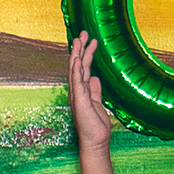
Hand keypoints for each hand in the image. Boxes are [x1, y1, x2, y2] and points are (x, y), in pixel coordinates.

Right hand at [67, 31, 112, 153]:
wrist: (95, 140)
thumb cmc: (96, 126)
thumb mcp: (98, 104)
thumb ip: (95, 90)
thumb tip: (94, 78)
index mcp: (81, 91)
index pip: (83, 69)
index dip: (86, 54)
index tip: (89, 40)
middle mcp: (76, 92)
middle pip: (77, 66)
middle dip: (80, 49)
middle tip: (83, 33)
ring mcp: (76, 96)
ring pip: (76, 71)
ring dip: (77, 55)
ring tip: (80, 40)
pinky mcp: (79, 101)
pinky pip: (77, 83)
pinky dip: (77, 70)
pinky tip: (78, 60)